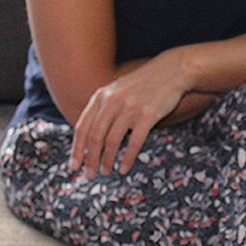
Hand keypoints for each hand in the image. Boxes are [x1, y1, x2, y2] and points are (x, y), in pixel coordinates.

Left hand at [70, 50, 190, 176]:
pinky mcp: (148, 115)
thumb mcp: (117, 90)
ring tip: (105, 172)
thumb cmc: (142, 84)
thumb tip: (88, 136)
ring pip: (112, 141)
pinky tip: (124, 168)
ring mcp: (130, 107)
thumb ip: (102, 108)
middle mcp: (113, 101)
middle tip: (89, 175)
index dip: (76, 149)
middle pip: (95, 136)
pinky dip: (127, 158)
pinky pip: (134, 142)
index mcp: (101, 96)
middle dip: (90, 159)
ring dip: (106, 161)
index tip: (74, 165)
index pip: (82, 127)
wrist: (171, 70)